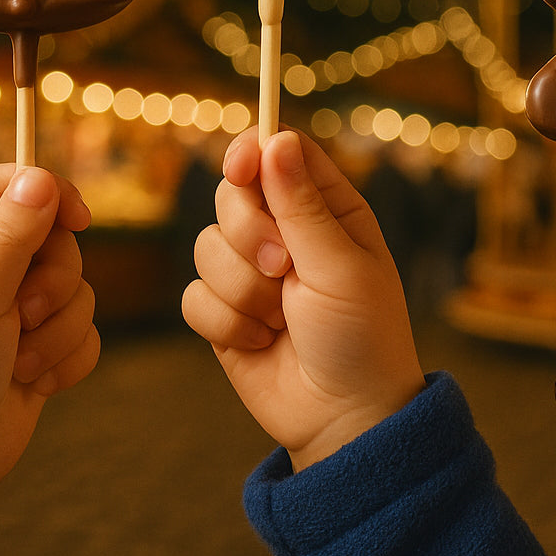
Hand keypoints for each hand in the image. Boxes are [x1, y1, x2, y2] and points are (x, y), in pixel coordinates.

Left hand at [0, 165, 99, 520]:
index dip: (49, 193)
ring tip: (20, 361)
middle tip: (23, 313)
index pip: (11, 183)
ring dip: (57, 330)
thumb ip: (10, 232)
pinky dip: (66, 358)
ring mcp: (14, 307)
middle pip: (57, 237)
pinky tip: (32, 382)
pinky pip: (85, 331)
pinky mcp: (40, 345)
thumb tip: (41, 177)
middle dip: (54, 282)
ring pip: (78, 288)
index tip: (78, 220)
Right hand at [181, 128, 425, 469]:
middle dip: (248, 234)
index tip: (240, 167)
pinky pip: (193, 296)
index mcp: (326, 210)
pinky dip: (225, 323)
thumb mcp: (340, 266)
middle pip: (230, 196)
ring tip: (280, 319)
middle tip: (282, 267)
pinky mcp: (223, 314)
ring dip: (242, 289)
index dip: (252, 153)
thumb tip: (275, 138)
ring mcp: (250, 274)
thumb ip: (301, 205)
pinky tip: (260, 343)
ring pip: (205, 247)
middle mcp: (285, 234)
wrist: (345, 417)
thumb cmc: (362, 337)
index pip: (277, 155)